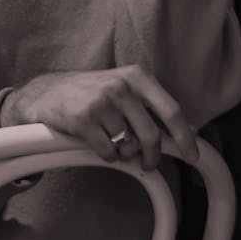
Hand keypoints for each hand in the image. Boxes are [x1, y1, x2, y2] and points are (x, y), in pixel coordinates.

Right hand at [0, 65, 198, 170]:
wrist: (47, 93)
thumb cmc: (92, 93)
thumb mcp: (125, 89)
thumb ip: (154, 107)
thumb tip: (190, 131)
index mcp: (137, 76)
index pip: (171, 110)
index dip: (185, 137)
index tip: (193, 155)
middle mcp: (121, 86)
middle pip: (151, 135)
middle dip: (153, 156)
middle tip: (149, 163)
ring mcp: (101, 101)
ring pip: (128, 146)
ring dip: (123, 153)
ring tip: (111, 140)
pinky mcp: (83, 119)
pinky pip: (108, 152)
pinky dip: (106, 155)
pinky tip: (97, 142)